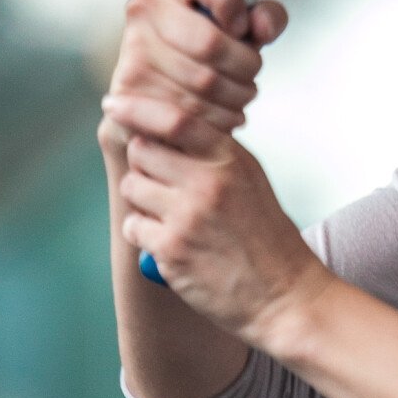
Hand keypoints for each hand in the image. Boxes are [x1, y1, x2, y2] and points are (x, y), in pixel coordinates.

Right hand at [97, 0, 286, 167]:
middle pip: (209, 42)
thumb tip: (261, 28)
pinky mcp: (127, 92)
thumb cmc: (210, 47)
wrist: (161, 93)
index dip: (231, 1)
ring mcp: (132, 50)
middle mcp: (144, 7)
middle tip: (252, 75)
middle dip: (245, 66)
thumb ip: (266, 17)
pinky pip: (184, 116)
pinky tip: (224, 119)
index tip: (243, 27)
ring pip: (203, 84)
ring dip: (236, 97)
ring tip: (242, 96)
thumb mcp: (244, 25)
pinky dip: (215, 124)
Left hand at [105, 97, 325, 341]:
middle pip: (142, 150)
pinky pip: (133, 226)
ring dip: (140, 200)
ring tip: (167, 215)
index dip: (137, 107)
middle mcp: (209, 181)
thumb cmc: (266, 237)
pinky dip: (142, 233)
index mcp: (231, 159)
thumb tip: (166, 128)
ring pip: (131, 187)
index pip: (174, 119)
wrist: (285, 295)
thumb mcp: (250, 180)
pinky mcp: (172, 249)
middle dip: (142, 163)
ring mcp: (188, 215)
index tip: (113, 102)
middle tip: (160, 183)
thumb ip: (214, 153)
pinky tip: (167, 242)